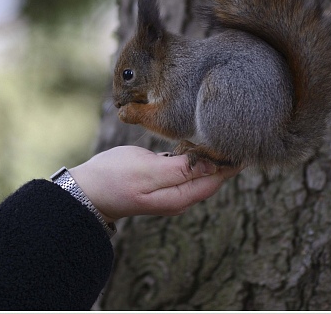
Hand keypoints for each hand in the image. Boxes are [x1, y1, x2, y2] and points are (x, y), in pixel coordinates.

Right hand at [69, 146, 241, 222]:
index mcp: (179, 197)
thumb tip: (210, 166)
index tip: (243, 142)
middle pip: (211, 177)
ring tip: (222, 135)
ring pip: (200, 173)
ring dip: (211, 157)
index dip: (230, 162)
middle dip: (224, 158)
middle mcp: (179, 197)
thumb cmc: (114, 178)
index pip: (215, 180)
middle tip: (236, 134)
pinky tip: (196, 143)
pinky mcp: (161, 181)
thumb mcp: (147, 171)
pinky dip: (195, 157)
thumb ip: (180, 170)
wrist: (88, 190)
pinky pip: (187, 170)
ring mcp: (170, 190)